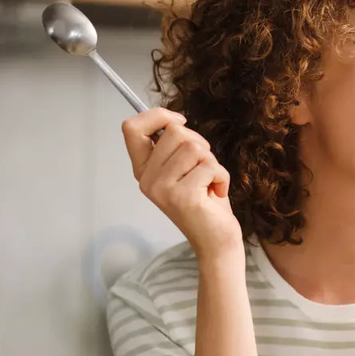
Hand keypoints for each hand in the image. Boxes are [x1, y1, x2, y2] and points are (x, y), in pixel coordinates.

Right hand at [122, 108, 242, 262]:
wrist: (216, 239)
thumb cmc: (205, 201)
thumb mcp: (184, 167)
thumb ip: (174, 146)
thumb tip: (173, 119)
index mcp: (143, 169)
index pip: (132, 128)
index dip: (158, 115)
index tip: (180, 120)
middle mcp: (147, 179)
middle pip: (174, 131)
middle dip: (200, 143)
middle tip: (204, 167)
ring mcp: (162, 189)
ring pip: (194, 147)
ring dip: (212, 162)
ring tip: (209, 182)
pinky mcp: (182, 197)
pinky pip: (209, 165)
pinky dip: (222, 176)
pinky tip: (216, 193)